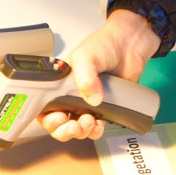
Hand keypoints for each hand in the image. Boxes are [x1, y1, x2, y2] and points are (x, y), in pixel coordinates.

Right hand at [37, 9, 159, 140]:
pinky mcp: (104, 107)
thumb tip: (92, 99)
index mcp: (60, 83)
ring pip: (77, 128)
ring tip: (88, 122)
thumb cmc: (104, 43)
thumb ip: (84, 77)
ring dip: (81, 131)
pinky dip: (96, 130)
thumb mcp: (86, 56)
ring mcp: (88, 102)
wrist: (130, 44)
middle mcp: (72, 94)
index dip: (48, 118)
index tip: (59, 117)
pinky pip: (96, 126)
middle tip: (73, 125)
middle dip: (64, 130)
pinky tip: (98, 123)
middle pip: (59, 123)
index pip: (45, 107)